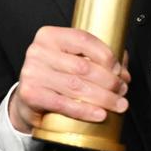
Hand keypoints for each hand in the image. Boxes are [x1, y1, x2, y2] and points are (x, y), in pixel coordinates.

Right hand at [9, 26, 129, 132]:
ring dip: (103, 97)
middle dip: (109, 80)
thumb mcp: (69, 60)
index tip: (119, 68)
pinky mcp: (30, 94)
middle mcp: (38, 51)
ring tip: (118, 104)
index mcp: (49, 36)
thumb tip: (123, 70)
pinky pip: (64, 104)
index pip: (83, 39)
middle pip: (83, 66)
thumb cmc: (53, 77)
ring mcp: (32, 73)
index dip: (106, 54)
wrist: (27, 100)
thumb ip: (95, 58)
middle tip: (122, 90)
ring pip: (76, 86)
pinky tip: (100, 114)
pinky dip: (86, 111)